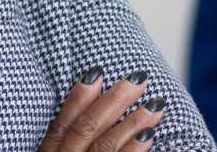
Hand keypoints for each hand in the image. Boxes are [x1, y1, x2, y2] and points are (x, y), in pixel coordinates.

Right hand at [39, 67, 167, 151]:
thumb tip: (100, 106)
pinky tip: (150, 136)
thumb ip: (74, 140)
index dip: (77, 98)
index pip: (61, 126)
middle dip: (113, 102)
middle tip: (138, 79)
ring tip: (155, 105)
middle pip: (85, 130)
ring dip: (130, 124)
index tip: (96, 72)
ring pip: (104, 147)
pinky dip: (133, 151)